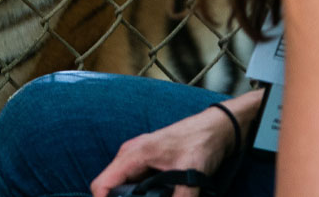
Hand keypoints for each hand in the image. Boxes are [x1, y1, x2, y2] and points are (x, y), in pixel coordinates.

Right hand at [89, 104, 238, 196]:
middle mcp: (130, 155)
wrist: (216, 128)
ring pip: (121, 185)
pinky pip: (132, 182)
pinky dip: (138, 194)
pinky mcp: (146, 162)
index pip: (102, 185)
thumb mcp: (191, 177)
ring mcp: (137, 157)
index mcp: (133, 155)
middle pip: (109, 187)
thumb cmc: (201, 142)